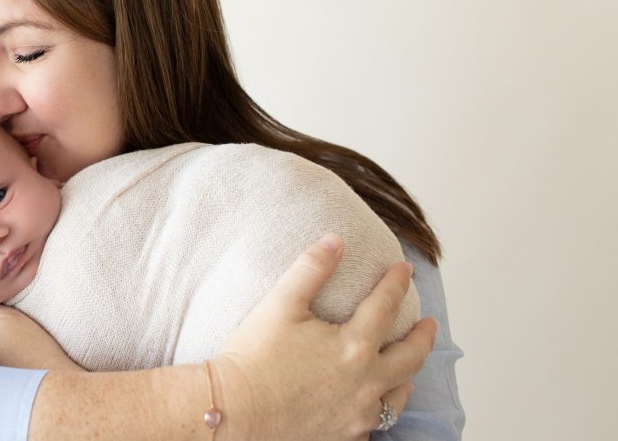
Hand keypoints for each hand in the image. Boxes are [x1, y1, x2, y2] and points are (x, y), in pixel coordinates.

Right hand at [213, 233, 436, 439]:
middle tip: (428, 324)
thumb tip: (334, 240)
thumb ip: (311, 268)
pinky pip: (375, 424)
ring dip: (406, 376)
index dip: (396, 283)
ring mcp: (357, 416)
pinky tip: (372, 402)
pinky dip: (380, 407)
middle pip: (410, 358)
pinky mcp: (344, 436)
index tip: (404, 269)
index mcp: (353, 347)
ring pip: (398, 397)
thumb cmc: (253, 357)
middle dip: (423, 337)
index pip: (385, 306)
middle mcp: (365, 384)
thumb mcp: (280, 304)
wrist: (233, 411)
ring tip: (406, 367)